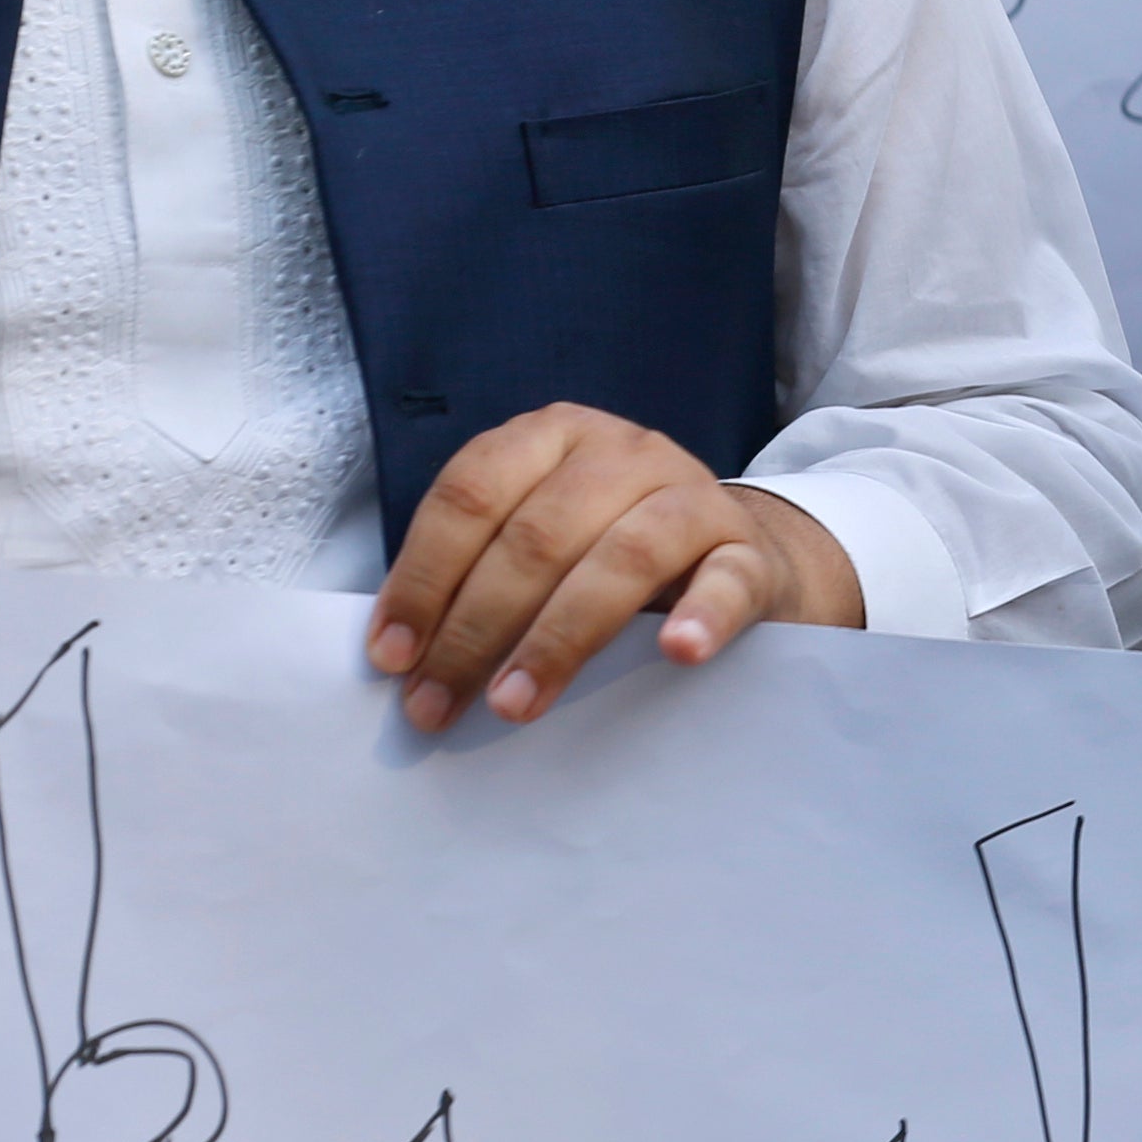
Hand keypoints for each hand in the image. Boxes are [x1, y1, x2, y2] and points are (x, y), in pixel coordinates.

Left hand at [367, 404, 861, 732]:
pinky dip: (702, 614)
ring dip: (560, 636)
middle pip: (539, 532)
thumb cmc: (602, 558)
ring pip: (626, 552)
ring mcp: (694, 494)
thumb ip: (477, 575)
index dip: (423, 575)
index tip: (391, 656)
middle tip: (435, 705)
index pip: (474, 492)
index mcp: (554, 437)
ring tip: (516, 704)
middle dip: (474, 627)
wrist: (733, 558)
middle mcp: (625, 451)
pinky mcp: (750, 550)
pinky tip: (676, 651)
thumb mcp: (537, 541)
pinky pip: (729, 578)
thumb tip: (399, 657)